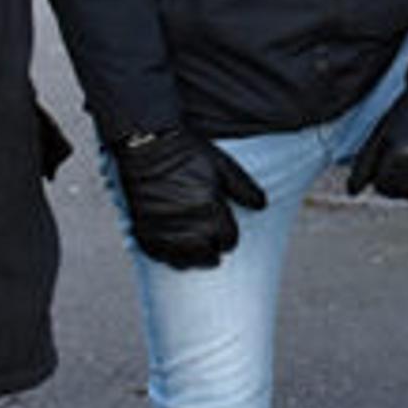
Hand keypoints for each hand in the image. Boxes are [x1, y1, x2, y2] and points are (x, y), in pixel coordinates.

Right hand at [110, 127, 265, 268]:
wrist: (148, 145)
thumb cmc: (187, 153)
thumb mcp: (222, 165)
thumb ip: (244, 188)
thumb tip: (261, 206)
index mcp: (212, 210)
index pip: (229, 241)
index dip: (227, 235)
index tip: (221, 227)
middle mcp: (190, 226)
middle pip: (210, 257)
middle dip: (212, 247)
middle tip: (207, 235)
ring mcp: (166, 233)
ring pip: (187, 262)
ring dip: (193, 255)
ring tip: (193, 242)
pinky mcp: (146, 234)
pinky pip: (163, 257)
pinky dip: (169, 253)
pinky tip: (172, 240)